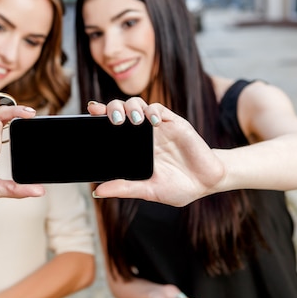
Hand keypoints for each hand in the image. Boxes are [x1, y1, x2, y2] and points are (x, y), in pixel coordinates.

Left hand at [88, 98, 225, 206]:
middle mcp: (143, 135)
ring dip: (131, 108)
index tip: (90, 111)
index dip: (100, 116)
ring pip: (138, 105)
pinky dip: (152, 112)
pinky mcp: (174, 123)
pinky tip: (152, 122)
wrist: (206, 183)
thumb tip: (98, 192)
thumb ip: (125, 188)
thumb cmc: (178, 187)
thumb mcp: (149, 191)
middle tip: (113, 120)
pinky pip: (159, 109)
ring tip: (131, 120)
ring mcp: (158, 128)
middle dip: (113, 108)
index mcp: (133, 148)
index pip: (113, 127)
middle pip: (122, 110)